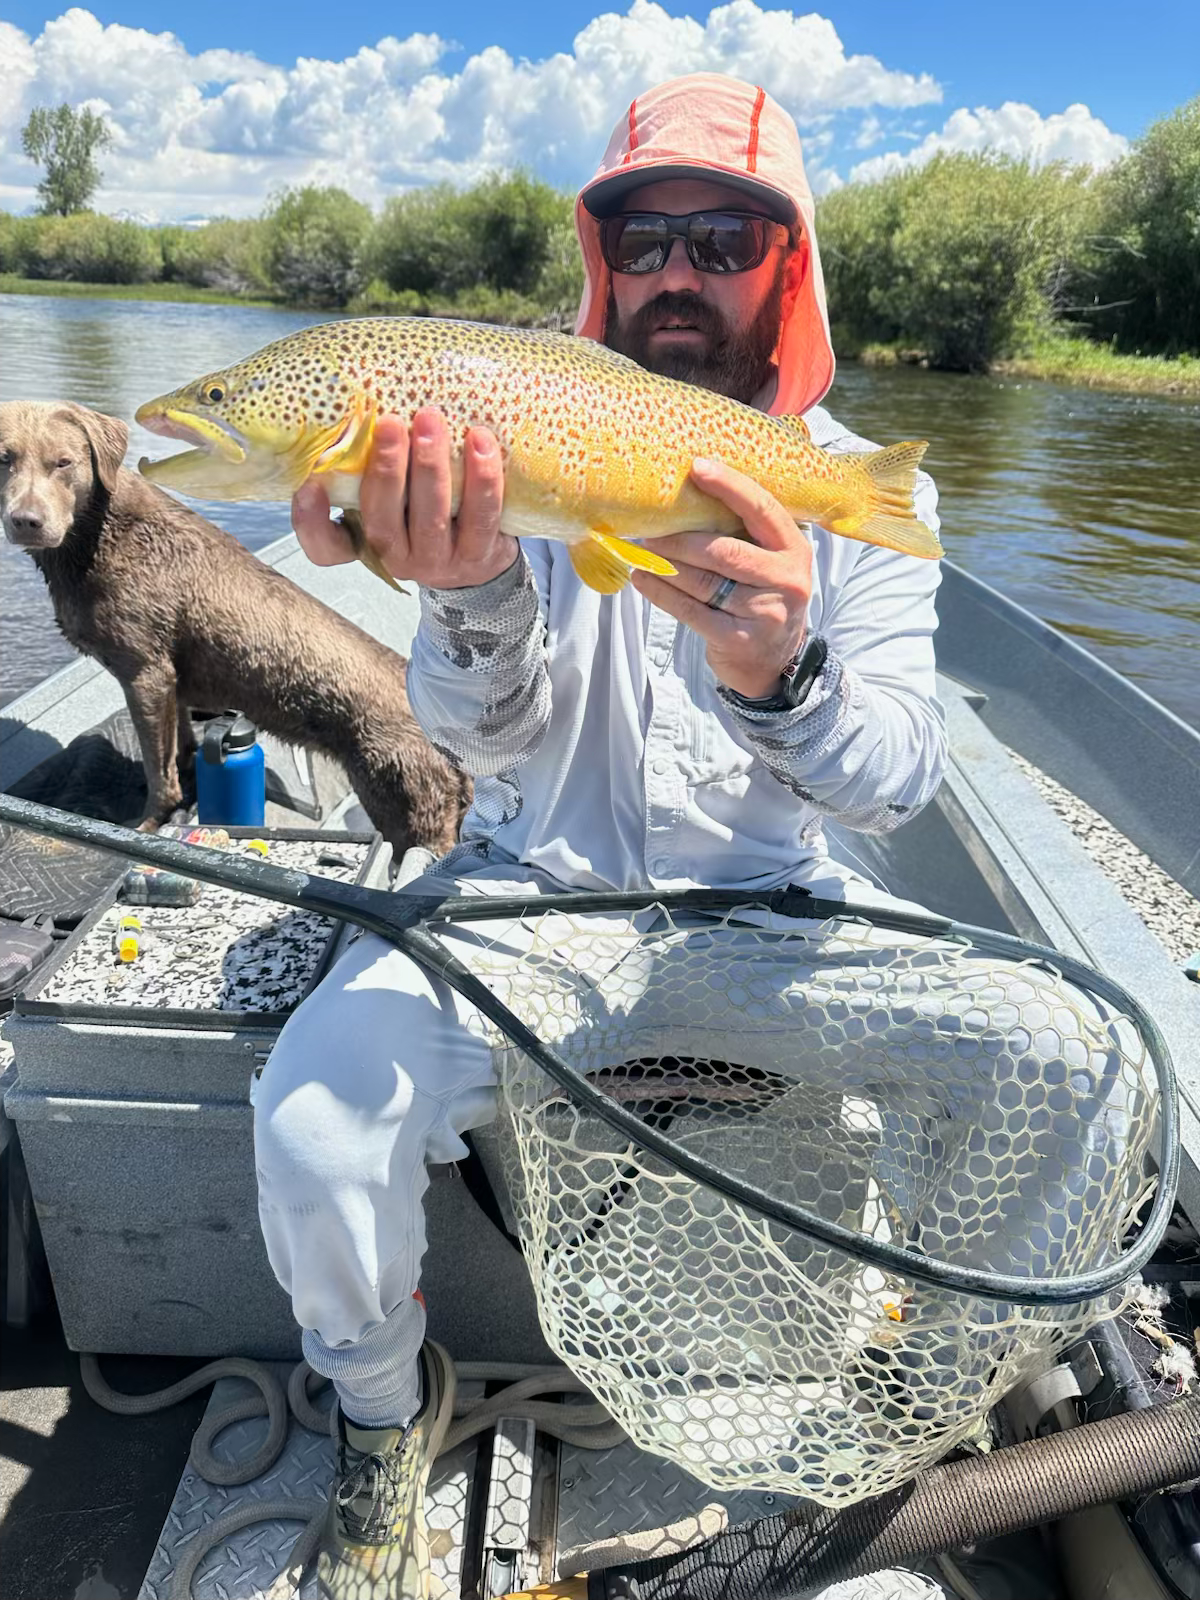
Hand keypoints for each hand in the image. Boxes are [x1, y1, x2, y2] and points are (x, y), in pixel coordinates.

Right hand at [290, 409, 517, 588]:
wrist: (482, 559)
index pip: (327, 547)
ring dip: (431, 467)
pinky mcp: (478, 557)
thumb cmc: (426, 509)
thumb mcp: (394, 495)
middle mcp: (397, 557)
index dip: (311, 522)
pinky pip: (481, 517)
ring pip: (432, 518)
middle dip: (386, 469)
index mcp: (365, 540)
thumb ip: (371, 463)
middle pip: (384, 521)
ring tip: (431, 420)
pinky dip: (482, 478)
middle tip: (390, 423)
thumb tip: (364, 391)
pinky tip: (481, 441)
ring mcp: (438, 561)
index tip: (310, 486)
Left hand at [630, 457, 813, 698]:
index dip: (730, 486)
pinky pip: (692, 610)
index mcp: (794, 549)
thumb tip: (688, 500)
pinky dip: (662, 593)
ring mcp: (766, 613)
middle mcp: (787, 579)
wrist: (774, 663)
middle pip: (724, 551)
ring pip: (704, 582)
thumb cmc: (761, 599)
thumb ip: (744, 536)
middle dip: (681, 539)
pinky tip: (643, 580)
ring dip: (666, 565)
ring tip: (641, 552)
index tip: (697, 467)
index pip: (762, 509)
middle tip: (650, 530)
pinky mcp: (740, 639)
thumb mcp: (769, 564)